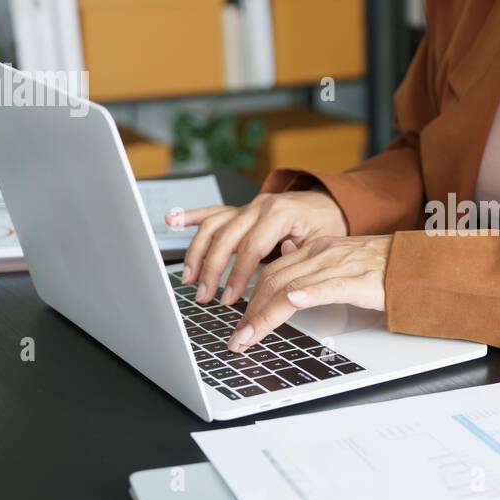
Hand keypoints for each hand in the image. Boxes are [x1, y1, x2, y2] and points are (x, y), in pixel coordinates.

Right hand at [167, 190, 347, 305]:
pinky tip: (172, 219)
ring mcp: (248, 206)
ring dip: (197, 252)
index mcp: (281, 212)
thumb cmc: (325, 225)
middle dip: (212, 270)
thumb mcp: (321, 244)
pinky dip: (191, 215)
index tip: (229, 297)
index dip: (238, 274)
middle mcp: (260, 205)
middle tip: (205, 296)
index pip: (252, 247)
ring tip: (190, 278)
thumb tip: (274, 277)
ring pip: (214, 225)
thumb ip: (296, 257)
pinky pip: (212, 212)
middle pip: (226, 237)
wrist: (328, 203)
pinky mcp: (241, 210)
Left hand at [227, 235, 389, 351]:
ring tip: (248, 337)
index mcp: (317, 250)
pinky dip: (307, 295)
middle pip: (273, 281)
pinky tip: (292, 304)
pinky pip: (328, 286)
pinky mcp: (360, 280)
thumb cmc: (384, 266)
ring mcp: (340, 266)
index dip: (251, 300)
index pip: (272, 273)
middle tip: (237, 338)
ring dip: (265, 316)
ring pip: (291, 288)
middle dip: (250, 313)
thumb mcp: (341, 257)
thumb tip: (282, 255)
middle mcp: (323, 254)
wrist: (418, 262)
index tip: (240, 324)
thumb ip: (312, 260)